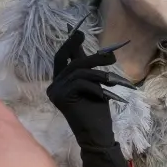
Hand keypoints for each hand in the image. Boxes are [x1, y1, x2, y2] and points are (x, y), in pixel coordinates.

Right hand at [46, 18, 133, 148]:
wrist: (97, 135)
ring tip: (113, 81)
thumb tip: (93, 48)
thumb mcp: (95, 85)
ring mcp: (55, 92)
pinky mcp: (61, 98)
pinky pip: (80, 83)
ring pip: (78, 71)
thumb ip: (89, 69)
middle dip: (83, 51)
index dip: (70, 44)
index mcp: (60, 82)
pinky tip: (104, 96)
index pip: (62, 58)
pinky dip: (95, 87)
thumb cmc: (98, 112)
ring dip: (99, 73)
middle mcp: (53, 86)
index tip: (79, 31)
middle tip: (100, 48)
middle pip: (68, 60)